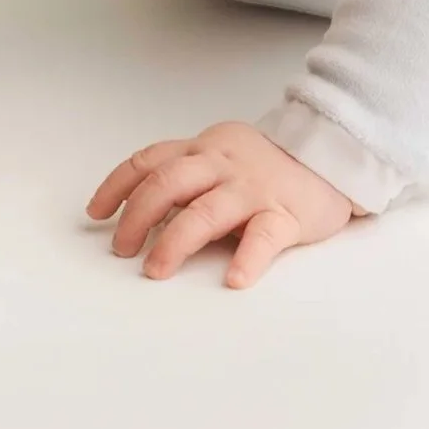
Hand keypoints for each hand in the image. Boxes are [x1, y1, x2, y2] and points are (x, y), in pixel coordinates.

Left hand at [86, 121, 358, 288]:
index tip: (95, 213)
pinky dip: (247, 258)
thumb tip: (140, 213)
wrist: (333, 155)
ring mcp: (254, 187)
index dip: (117, 186)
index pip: (149, 160)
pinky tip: (234, 279)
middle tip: (122, 250)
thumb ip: (187, 177)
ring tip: (157, 271)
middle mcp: (224, 164)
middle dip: (137, 217)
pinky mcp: (286, 212)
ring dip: (175, 242)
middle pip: (168, 184)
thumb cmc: (268, 166)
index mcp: (204, 149)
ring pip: (206, 211)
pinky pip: (264, 236)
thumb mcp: (222, 157)